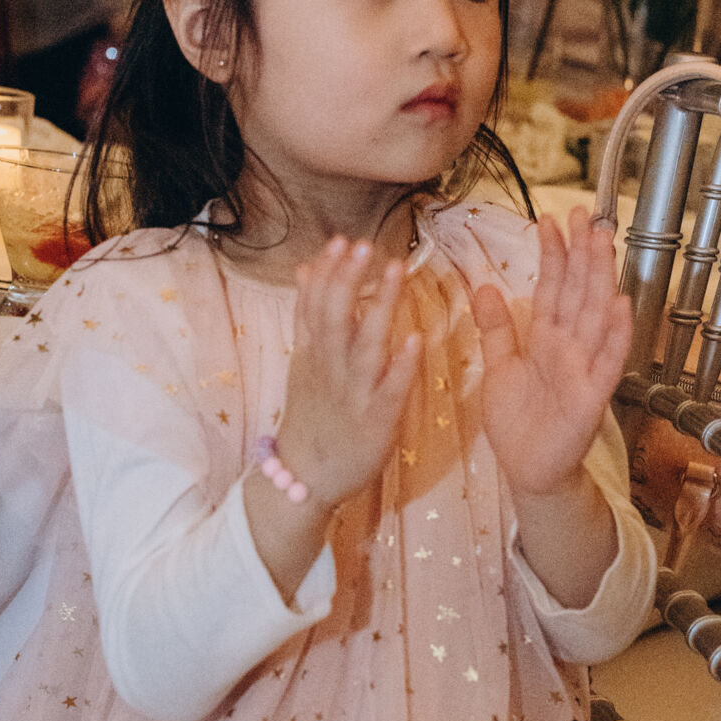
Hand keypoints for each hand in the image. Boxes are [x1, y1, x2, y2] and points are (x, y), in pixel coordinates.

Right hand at [278, 237, 420, 509]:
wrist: (303, 480)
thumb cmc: (312, 417)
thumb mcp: (303, 363)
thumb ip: (308, 316)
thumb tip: (308, 269)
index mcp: (311, 354)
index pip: (314, 305)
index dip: (328, 272)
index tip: (340, 240)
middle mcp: (329, 369)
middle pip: (335, 317)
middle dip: (348, 280)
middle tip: (363, 244)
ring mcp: (353, 394)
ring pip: (364, 345)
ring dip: (380, 306)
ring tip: (395, 270)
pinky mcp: (376, 420)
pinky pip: (391, 390)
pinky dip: (402, 365)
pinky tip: (417, 338)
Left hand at [472, 205, 630, 500]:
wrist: (528, 471)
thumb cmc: (519, 423)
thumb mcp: (498, 367)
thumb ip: (496, 327)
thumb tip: (484, 286)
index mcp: (546, 339)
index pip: (552, 288)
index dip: (552, 255)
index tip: (550, 220)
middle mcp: (569, 348)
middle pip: (578, 292)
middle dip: (581, 253)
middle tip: (585, 215)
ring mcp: (583, 370)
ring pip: (594, 316)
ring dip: (601, 279)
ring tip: (603, 243)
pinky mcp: (591, 398)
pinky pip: (606, 363)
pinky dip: (614, 336)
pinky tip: (619, 306)